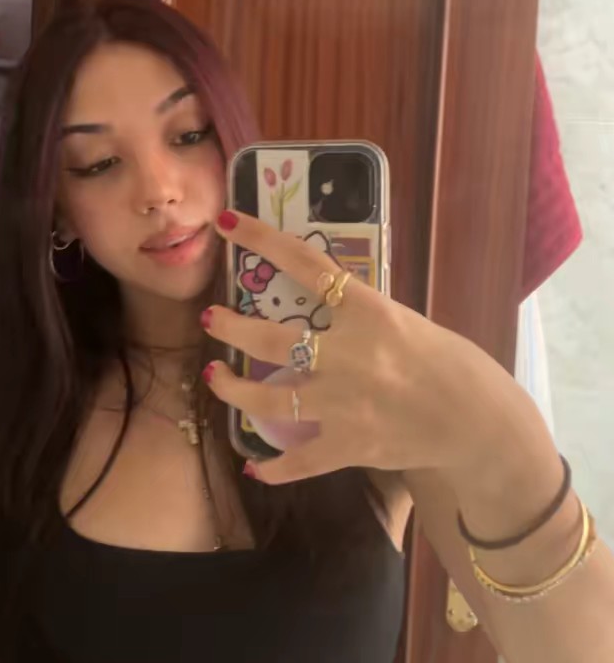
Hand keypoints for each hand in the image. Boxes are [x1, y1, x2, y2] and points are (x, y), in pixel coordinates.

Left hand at [203, 210, 545, 484]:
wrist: (478, 423)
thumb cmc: (447, 363)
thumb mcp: (404, 321)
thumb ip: (358, 314)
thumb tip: (318, 301)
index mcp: (370, 312)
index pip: (307, 264)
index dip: (262, 239)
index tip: (228, 221)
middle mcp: (351, 355)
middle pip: (271, 338)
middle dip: (230, 327)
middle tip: (209, 318)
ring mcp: (346, 405)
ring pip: (270, 399)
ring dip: (233, 389)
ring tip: (214, 379)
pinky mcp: (349, 447)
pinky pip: (299, 461)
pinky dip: (273, 467)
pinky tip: (255, 466)